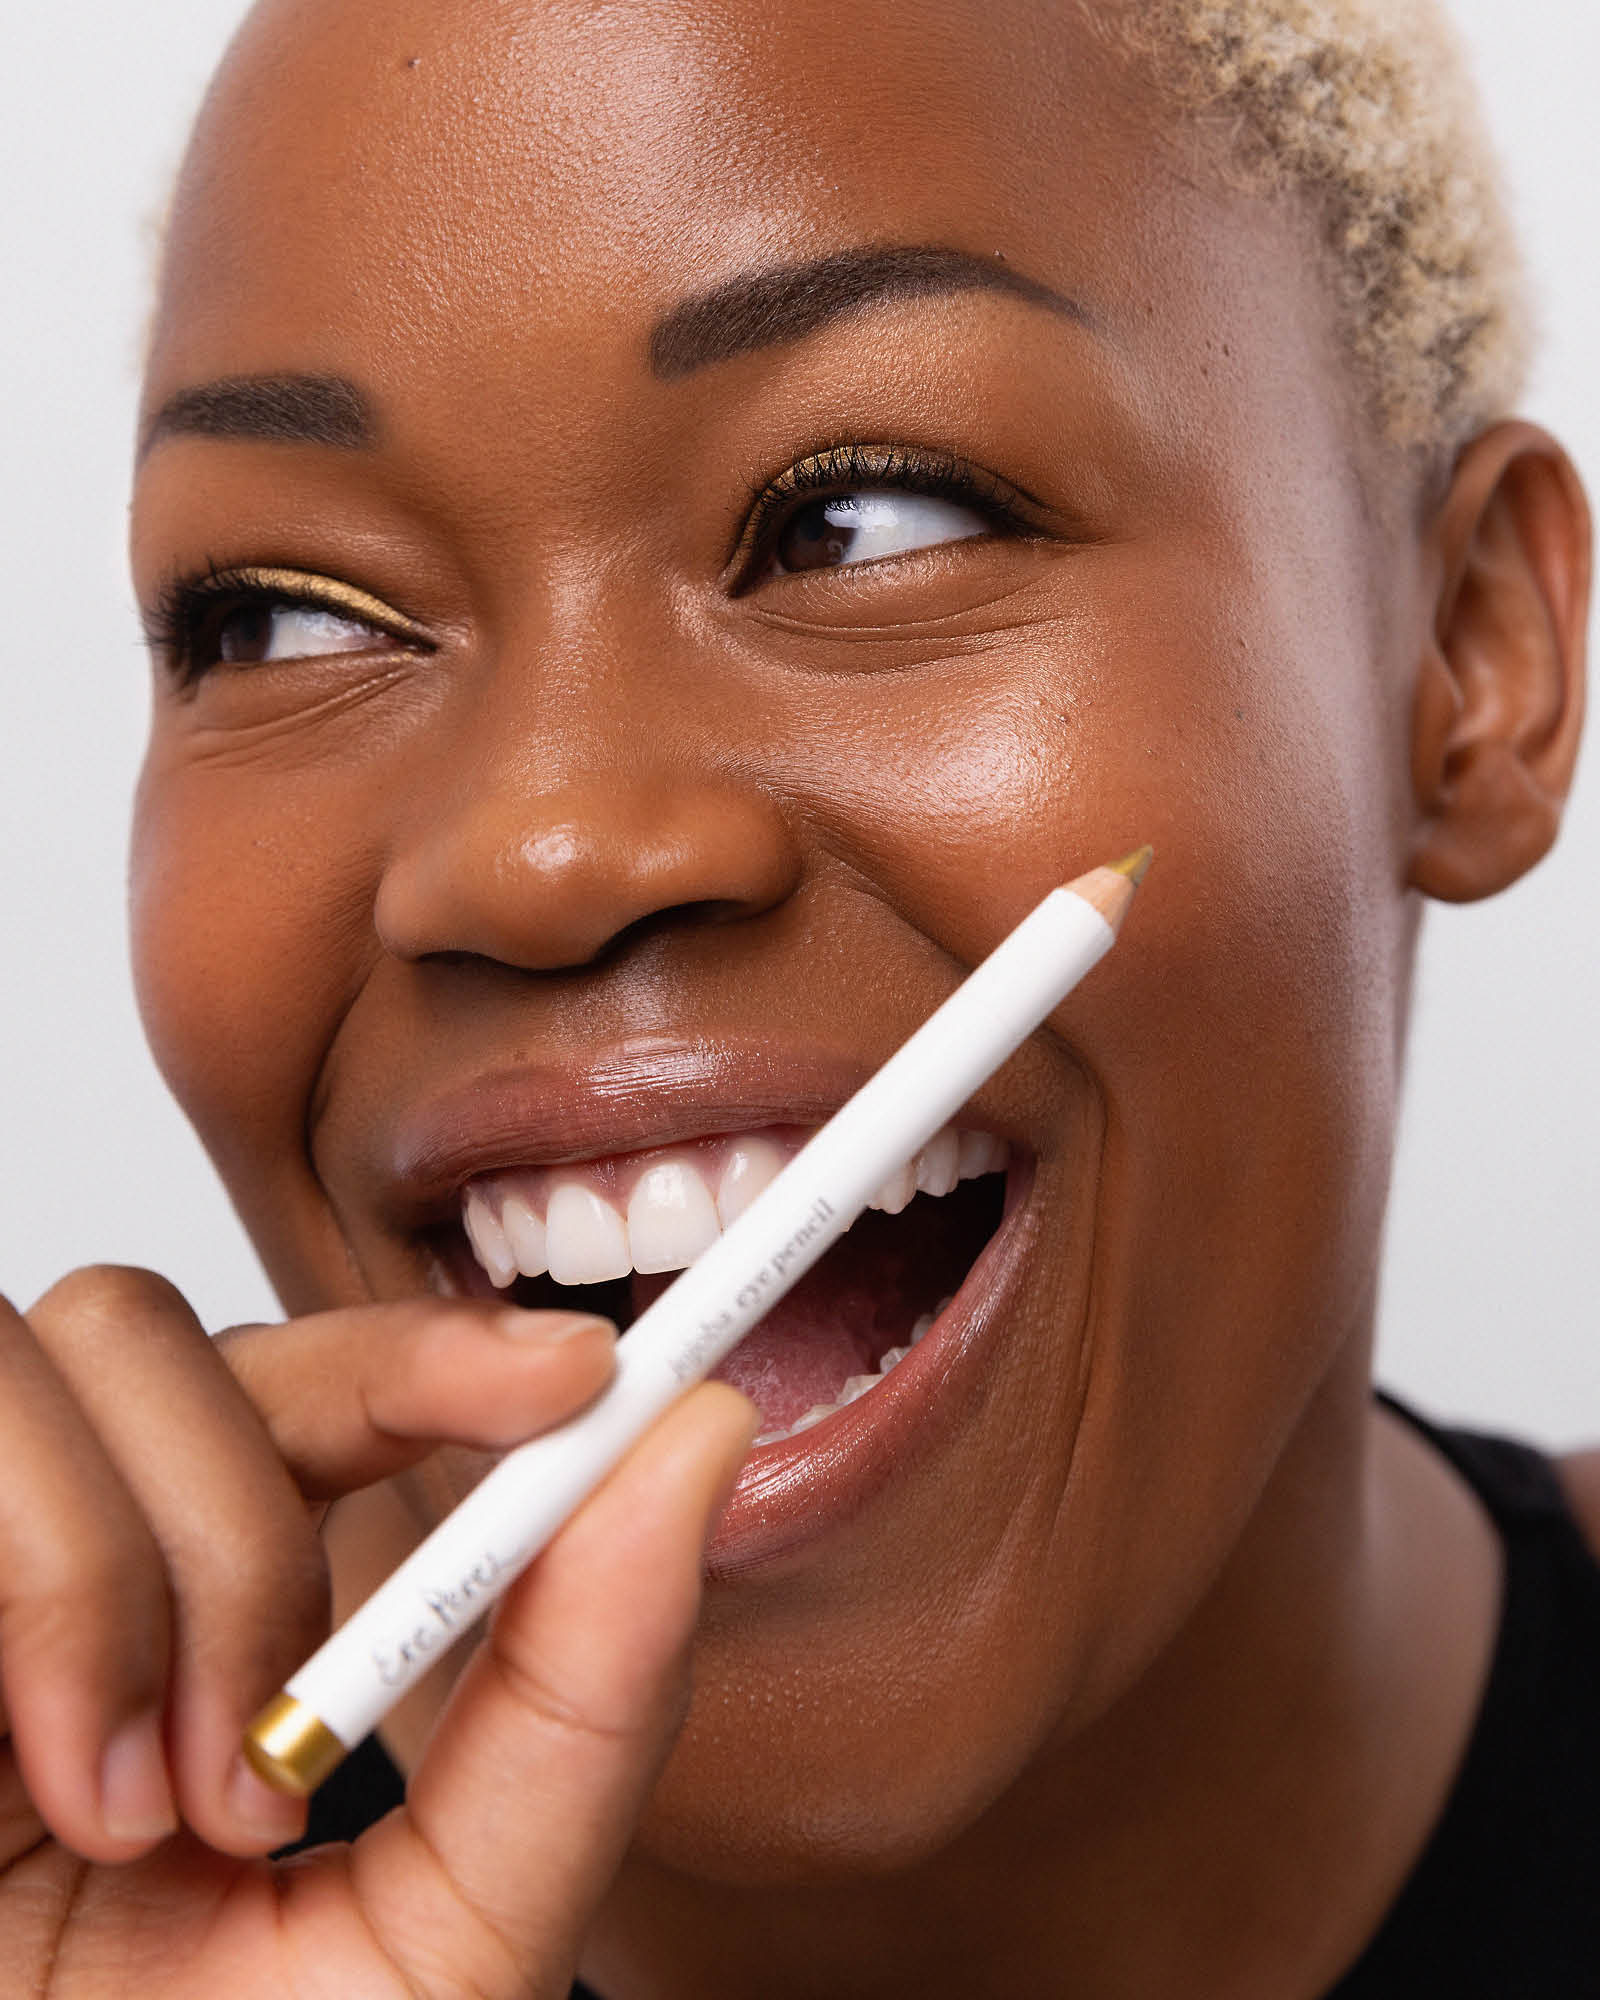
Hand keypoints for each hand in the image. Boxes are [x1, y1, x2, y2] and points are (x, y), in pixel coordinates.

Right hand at [0, 1267, 755, 1998]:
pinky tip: (65, 1781)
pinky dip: (60, 1585)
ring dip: (168, 1574)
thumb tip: (702, 1443)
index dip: (450, 1343)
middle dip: (282, 1511)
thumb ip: (579, 1706)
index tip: (582, 1372)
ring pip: (106, 1336)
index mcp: (214, 1616)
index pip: (334, 1387)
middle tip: (286, 1757)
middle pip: (211, 1330)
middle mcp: (84, 1547)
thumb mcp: (443, 1934)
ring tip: (161, 1814)